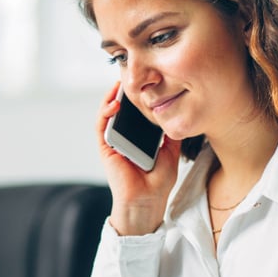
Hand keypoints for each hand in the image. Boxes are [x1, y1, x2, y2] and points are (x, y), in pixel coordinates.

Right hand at [97, 81, 180, 235]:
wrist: (148, 201)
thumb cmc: (158, 182)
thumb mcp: (171, 152)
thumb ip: (171, 134)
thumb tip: (176, 113)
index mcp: (138, 138)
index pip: (135, 113)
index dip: (138, 97)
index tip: (146, 81)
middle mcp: (124, 138)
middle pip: (121, 109)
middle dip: (124, 92)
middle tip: (132, 75)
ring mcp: (113, 142)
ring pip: (108, 113)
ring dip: (112, 96)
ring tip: (120, 83)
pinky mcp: (105, 148)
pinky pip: (101, 126)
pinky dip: (105, 112)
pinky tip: (114, 103)